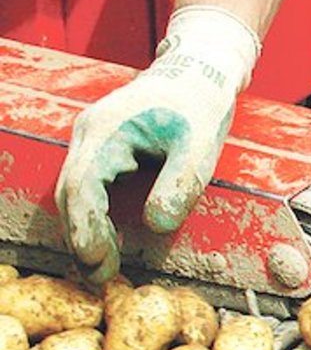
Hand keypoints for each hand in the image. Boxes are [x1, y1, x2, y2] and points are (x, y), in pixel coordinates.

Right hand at [55, 6, 259, 282]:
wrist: (198, 73)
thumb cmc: (200, 106)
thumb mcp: (199, 147)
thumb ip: (179, 185)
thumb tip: (155, 225)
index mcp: (107, 131)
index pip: (83, 185)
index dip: (86, 226)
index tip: (96, 259)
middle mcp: (89, 135)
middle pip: (71, 193)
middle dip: (82, 237)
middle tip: (99, 276)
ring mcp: (92, 141)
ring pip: (76, 192)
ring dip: (85, 230)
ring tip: (102, 269)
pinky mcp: (102, 149)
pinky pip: (88, 187)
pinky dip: (93, 216)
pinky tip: (107, 241)